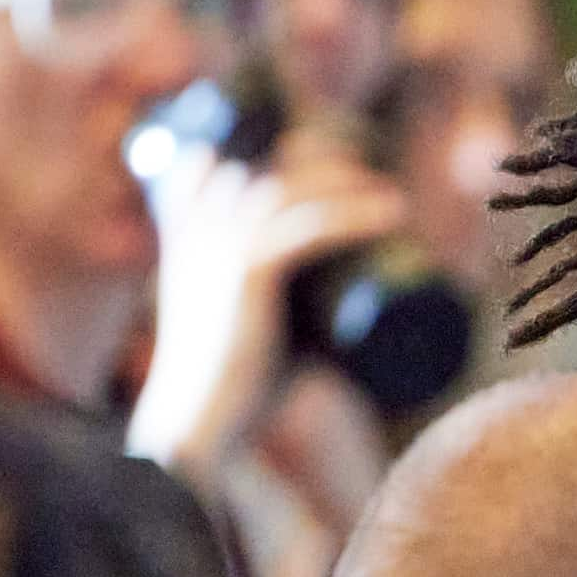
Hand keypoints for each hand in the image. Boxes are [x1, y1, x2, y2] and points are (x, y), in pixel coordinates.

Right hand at [128, 122, 415, 486]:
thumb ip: (294, 327)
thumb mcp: (253, 337)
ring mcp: (218, 248)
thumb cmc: (230, 394)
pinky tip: (392, 213)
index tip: (314, 156)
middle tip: (367, 180)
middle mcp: (198, 232)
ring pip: (290, 188)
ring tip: (391, 201)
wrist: (195, 425)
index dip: (258, 151)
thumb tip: (351, 336)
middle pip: (260, 164)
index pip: (208, 164)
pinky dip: (354, 216)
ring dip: (345, 183)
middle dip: (317, 160)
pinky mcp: (246, 274)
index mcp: (184, 239)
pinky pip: (307, 227)